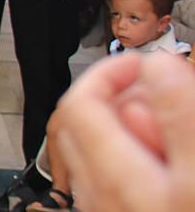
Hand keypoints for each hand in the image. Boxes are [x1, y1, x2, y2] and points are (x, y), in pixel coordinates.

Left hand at [52, 53, 194, 211]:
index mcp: (112, 176)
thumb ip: (178, 115)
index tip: (141, 62)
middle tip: (167, 95)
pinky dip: (139, 155)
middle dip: (125, 96)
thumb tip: (157, 66)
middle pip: (87, 122)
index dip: (109, 71)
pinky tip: (178, 163)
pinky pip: (116, 174)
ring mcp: (106, 208)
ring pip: (103, 147)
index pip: (79, 100)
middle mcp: (98, 194)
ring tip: (180, 132)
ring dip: (136, 126)